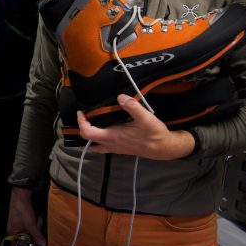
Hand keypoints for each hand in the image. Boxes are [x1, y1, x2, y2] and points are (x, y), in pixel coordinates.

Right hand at [8, 188, 45, 245]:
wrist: (21, 195)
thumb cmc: (22, 209)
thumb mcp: (31, 224)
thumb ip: (37, 235)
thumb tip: (43, 245)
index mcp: (12, 233)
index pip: (21, 243)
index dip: (30, 245)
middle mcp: (13, 230)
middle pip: (25, 238)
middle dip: (33, 236)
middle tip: (39, 234)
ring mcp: (17, 224)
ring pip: (28, 232)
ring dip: (34, 230)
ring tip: (37, 225)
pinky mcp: (21, 219)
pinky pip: (28, 226)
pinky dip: (33, 225)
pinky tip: (36, 221)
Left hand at [78, 94, 195, 159]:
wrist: (164, 148)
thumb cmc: (154, 134)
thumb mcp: (145, 118)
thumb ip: (132, 106)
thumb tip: (120, 97)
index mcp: (112, 136)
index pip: (88, 132)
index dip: (81, 122)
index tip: (81, 112)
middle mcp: (111, 144)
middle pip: (88, 139)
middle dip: (83, 127)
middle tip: (85, 115)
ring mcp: (115, 148)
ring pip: (95, 144)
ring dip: (90, 135)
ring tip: (90, 122)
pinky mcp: (121, 148)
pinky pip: (103, 146)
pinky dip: (98, 139)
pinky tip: (103, 130)